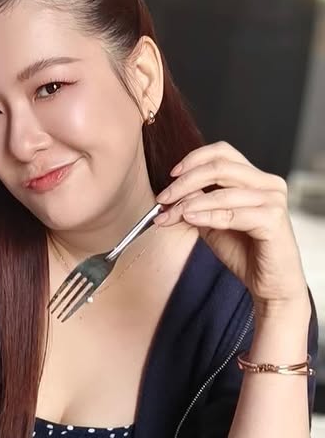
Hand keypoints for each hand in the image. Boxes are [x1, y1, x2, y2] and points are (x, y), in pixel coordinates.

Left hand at [154, 141, 308, 312]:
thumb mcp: (213, 224)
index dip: (193, 160)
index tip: (170, 176)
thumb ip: (196, 205)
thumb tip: (169, 196)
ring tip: (170, 215)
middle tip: (164, 198)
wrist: (270, 284)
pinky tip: (189, 219)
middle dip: (185, 182)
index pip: (222, 152)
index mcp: (256, 178)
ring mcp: (273, 199)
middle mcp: (268, 183)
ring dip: (190, 202)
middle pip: (219, 167)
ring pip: (222, 191)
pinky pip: (231, 214)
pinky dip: (206, 215)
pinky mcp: (273, 219)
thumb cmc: (245, 252)